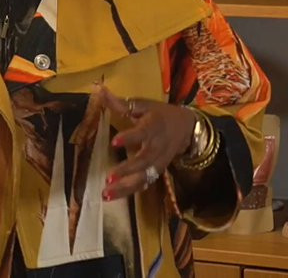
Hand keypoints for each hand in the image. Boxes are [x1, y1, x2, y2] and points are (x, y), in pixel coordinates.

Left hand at [99, 86, 195, 200]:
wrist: (187, 128)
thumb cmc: (160, 114)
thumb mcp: (144, 105)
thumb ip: (121, 104)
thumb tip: (99, 90)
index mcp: (154, 126)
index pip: (142, 133)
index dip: (130, 137)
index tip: (114, 142)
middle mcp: (158, 146)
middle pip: (144, 160)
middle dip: (127, 170)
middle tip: (108, 178)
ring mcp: (159, 162)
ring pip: (144, 177)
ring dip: (125, 187)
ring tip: (106, 193)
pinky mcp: (158, 171)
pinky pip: (145, 183)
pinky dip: (130, 191)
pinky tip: (113, 197)